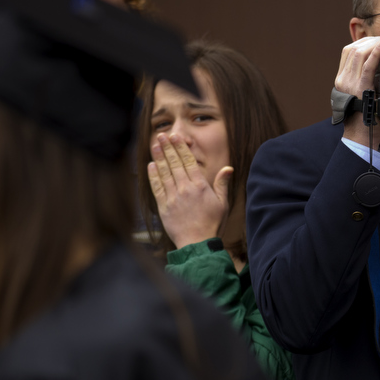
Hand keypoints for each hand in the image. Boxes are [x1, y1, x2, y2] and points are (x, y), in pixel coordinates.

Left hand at [147, 133, 230, 248]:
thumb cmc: (212, 224)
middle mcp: (185, 189)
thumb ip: (222, 184)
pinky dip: (153, 176)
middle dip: (167, 148)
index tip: (176, 137)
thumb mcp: (222, 203)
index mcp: (200, 186)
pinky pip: (157, 188)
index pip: (188, 162)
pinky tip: (151, 166)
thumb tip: (228, 168)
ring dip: (159, 157)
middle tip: (162, 135)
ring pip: (164, 173)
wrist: (198, 243)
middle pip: (174, 164)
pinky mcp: (164, 207)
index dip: (181, 148)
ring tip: (155, 145)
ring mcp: (173, 197)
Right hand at [335, 36, 379, 148]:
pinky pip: (367, 66)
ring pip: (359, 53)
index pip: (348, 51)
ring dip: (375, 43)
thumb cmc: (365, 118)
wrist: (361, 136)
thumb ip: (368, 82)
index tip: (377, 40)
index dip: (363, 42)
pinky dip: (376, 52)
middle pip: (353, 48)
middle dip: (371, 40)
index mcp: (342, 80)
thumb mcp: (364, 95)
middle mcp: (343, 80)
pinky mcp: (360, 89)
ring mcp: (349, 84)